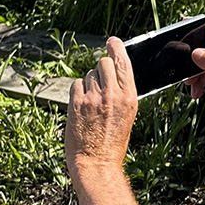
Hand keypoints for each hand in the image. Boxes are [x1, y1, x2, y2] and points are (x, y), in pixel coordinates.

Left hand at [64, 38, 137, 173]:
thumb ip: (122, 94)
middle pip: (103, 62)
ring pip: (88, 74)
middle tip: (99, 83)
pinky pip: (76, 85)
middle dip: (100, 68)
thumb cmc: (112, 143)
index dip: (117, 48)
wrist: (96, 162)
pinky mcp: (76, 103)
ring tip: (91, 103)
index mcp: (129, 98)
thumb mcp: (127, 116)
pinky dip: (77, 92)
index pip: (123, 63)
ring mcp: (93, 98)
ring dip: (88, 84)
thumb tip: (114, 75)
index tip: (112, 41)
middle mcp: (112, 94)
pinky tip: (81, 107)